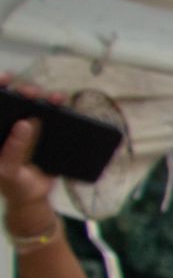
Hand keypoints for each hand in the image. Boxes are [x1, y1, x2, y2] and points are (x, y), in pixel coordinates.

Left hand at [0, 76, 59, 219]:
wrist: (31, 198)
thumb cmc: (13, 183)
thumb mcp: (7, 170)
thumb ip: (13, 150)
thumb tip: (24, 124)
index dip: (0, 88)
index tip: (6, 80)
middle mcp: (11, 124)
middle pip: (17, 99)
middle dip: (24, 91)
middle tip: (32, 93)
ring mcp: (29, 127)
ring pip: (37, 105)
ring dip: (45, 97)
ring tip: (54, 98)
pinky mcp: (48, 133)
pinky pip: (56, 118)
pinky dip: (61, 109)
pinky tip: (62, 104)